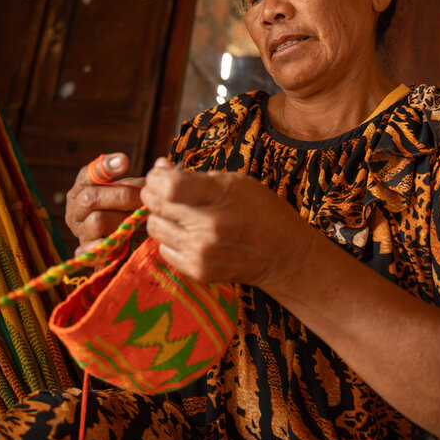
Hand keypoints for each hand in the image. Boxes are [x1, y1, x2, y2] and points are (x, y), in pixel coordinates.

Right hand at [65, 153, 144, 253]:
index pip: (86, 175)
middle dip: (121, 196)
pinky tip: (124, 241)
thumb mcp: (128, 192)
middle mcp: (75, 211)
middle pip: (90, 198)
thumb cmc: (125, 211)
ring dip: (121, 219)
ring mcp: (79, 232)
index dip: (104, 167)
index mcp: (81, 190)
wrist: (124, 243)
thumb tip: (158, 169)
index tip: (125, 160)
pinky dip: (109, 246)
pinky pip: (93, 250)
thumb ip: (135, 182)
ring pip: (96, 222)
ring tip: (139, 219)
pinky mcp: (85, 252)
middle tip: (144, 197)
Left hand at [139, 158, 314, 288]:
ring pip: (155, 227)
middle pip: (157, 206)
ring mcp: (202, 252)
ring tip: (180, 213)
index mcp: (222, 198)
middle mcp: (209, 227)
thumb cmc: (262, 212)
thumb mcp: (236, 182)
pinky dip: (170, 239)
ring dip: (161, 216)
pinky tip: (189, 233)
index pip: (169, 186)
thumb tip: (159, 167)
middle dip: (153, 194)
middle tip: (163, 191)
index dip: (157, 177)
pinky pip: (163, 249)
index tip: (160, 174)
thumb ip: (195, 176)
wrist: (285, 255)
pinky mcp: (198, 271)